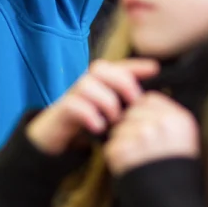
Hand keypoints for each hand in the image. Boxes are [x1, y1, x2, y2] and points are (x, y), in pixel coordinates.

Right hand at [26, 59, 158, 155]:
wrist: (52, 141)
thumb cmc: (85, 127)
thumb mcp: (108, 116)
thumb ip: (124, 108)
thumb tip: (150, 107)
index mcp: (97, 85)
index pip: (116, 67)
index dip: (135, 65)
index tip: (155, 68)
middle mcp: (83, 86)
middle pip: (100, 68)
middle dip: (120, 82)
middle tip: (133, 102)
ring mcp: (70, 97)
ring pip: (86, 84)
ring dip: (105, 101)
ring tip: (114, 120)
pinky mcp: (60, 112)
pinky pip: (73, 105)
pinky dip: (89, 115)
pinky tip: (98, 127)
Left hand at [104, 92, 199, 175]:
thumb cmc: (177, 176)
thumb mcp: (183, 141)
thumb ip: (164, 119)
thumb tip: (137, 101)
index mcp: (180, 119)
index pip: (148, 99)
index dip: (142, 114)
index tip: (147, 131)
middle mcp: (162, 124)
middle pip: (130, 112)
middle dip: (130, 127)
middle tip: (141, 150)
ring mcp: (142, 136)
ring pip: (118, 128)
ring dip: (121, 142)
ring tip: (137, 162)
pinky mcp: (124, 150)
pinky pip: (110, 145)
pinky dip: (115, 157)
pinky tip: (129, 170)